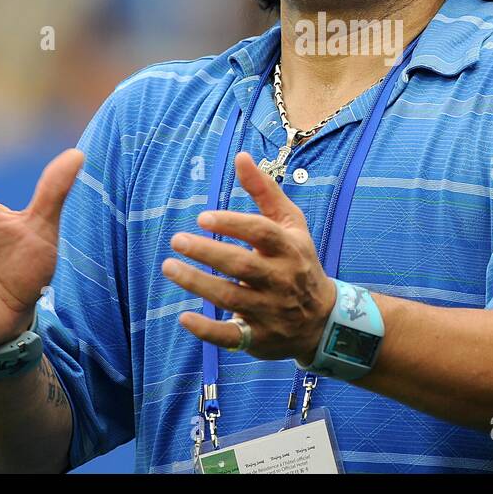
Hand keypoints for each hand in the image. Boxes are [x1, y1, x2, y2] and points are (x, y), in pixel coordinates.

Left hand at [163, 152, 336, 361]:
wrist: (323, 319)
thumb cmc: (298, 261)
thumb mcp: (290, 224)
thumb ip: (264, 191)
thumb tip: (241, 155)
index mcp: (289, 249)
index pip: (262, 233)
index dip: (233, 224)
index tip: (202, 217)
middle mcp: (281, 280)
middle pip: (243, 266)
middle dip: (208, 253)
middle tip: (177, 240)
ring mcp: (270, 311)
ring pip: (231, 298)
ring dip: (198, 283)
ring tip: (169, 267)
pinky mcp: (259, 338)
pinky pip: (232, 337)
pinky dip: (207, 329)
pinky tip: (184, 316)